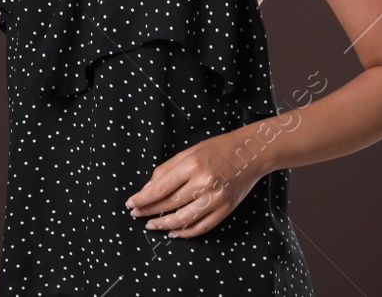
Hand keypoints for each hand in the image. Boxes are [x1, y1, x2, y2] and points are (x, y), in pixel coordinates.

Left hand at [125, 132, 263, 238]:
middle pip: (170, 204)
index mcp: (192, 165)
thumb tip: (148, 188)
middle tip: (136, 214)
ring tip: (151, 225)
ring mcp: (216, 199)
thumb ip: (167, 169)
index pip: (161, 188)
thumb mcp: (189, 152)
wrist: (250, 154)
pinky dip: (186, 232)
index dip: (143, 198)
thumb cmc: (217, 149)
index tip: (131, 203)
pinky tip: (174, 232)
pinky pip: (202, 227)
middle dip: (149, 211)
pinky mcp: (226, 210)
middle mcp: (204, 183)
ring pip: (184, 219)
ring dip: (164, 225)